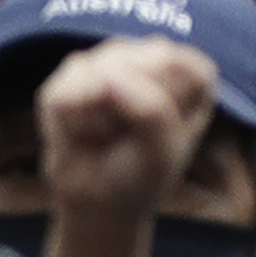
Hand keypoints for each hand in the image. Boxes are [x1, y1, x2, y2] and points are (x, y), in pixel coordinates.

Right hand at [35, 38, 216, 226]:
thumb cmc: (140, 174)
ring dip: (98, 118)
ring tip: (106, 135)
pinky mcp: (73, 71)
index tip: (163, 135)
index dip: (167, 105)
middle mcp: (151, 56)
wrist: (98, 200)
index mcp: (191, 74)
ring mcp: (109, 58)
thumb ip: (150, 109)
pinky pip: (64, 94)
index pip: (182, 67)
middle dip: (129, 111)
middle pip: (137, 66)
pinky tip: (83, 133)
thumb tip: (108, 74)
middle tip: (131, 139)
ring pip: (96, 75)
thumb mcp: (162, 152)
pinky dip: (73, 123)